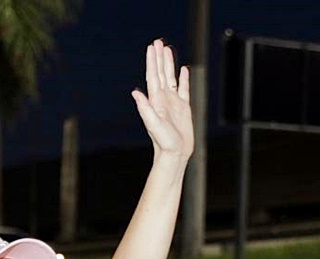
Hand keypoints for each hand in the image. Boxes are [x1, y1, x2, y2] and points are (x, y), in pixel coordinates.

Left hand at [131, 39, 193, 159]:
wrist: (174, 155)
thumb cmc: (163, 143)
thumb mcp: (153, 125)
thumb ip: (145, 108)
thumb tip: (135, 92)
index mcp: (156, 101)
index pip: (153, 76)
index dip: (152, 61)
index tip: (152, 47)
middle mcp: (163, 99)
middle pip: (161, 73)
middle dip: (159, 57)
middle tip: (158, 42)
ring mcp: (173, 103)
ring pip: (171, 78)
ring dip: (169, 64)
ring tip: (168, 50)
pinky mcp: (184, 108)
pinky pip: (184, 89)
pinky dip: (184, 78)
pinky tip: (183, 70)